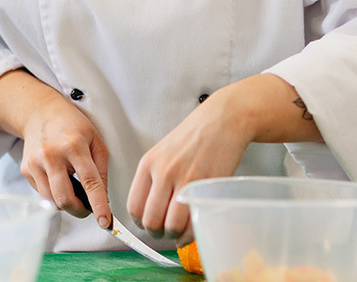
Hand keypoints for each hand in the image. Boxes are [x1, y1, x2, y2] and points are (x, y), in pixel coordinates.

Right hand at [18, 97, 113, 228]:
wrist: (40, 112)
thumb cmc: (72, 126)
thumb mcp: (96, 140)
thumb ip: (102, 170)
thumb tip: (103, 200)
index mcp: (74, 145)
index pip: (90, 182)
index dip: (99, 205)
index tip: (105, 222)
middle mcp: (51, 155)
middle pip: (64, 198)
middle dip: (79, 211)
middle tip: (88, 209)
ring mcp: (35, 163)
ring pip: (52, 201)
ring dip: (66, 203)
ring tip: (73, 189)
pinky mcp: (25, 169)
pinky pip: (42, 194)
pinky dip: (53, 194)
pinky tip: (58, 179)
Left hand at [129, 87, 254, 240]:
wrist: (222, 121)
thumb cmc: (194, 137)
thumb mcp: (163, 152)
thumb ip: (154, 178)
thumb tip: (150, 209)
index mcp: (148, 164)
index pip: (134, 206)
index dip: (140, 222)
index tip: (148, 225)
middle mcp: (163, 173)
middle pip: (151, 220)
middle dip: (156, 233)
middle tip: (164, 233)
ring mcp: (185, 181)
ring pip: (171, 226)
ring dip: (174, 236)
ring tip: (178, 233)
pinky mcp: (206, 187)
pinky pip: (194, 222)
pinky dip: (191, 235)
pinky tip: (190, 232)